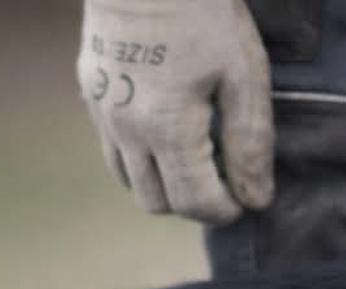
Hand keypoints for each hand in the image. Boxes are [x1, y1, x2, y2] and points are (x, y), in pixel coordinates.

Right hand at [78, 0, 274, 223]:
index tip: (244, 200)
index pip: (194, 203)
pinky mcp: (89, 89)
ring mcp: (101, 111)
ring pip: (128, 180)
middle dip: (192, 204)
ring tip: (196, 160)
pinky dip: (140, 156)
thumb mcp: (244, 74)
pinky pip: (112, 146)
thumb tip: (256, 200)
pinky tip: (166, 131)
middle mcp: (126, 130)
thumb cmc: (204, 11)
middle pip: (156, 202)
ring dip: (162, 184)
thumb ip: (250, 143)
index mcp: (167, 130)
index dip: (223, 211)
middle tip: (222, 182)